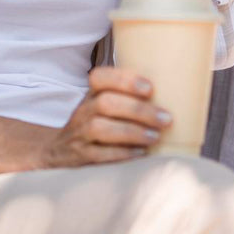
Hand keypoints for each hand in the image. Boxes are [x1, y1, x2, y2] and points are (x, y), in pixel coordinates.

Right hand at [40, 67, 171, 167]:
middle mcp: (83, 111)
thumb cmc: (94, 123)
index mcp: (91, 94)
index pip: (100, 77)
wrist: (58, 151)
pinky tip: (141, 154)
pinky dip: (122, 153)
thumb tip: (175, 93)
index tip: (150, 88)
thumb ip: (128, 97)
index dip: (124, 80)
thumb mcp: (102, 104)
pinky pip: (99, 154)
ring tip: (155, 137)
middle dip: (138, 110)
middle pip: (106, 103)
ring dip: (132, 132)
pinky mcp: (81, 156)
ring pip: (101, 128)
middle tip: (166, 118)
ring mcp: (80, 134)